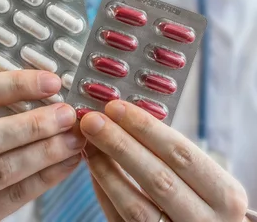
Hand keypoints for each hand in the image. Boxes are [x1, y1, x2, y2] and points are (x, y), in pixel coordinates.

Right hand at [0, 71, 83, 221]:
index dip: (15, 84)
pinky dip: (46, 177)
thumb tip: (42, 84)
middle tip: (67, 112)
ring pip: (4, 170)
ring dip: (46, 151)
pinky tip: (68, 162)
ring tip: (74, 137)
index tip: (50, 81)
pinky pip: (15, 197)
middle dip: (34, 123)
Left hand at [80, 100, 247, 221]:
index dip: (146, 129)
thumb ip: (173, 154)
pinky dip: (105, 193)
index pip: (181, 155)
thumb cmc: (205, 200)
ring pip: (136, 207)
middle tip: (92, 120)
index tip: (116, 107)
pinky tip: (94, 168)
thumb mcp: (205, 178)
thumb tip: (126, 116)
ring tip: (89, 143)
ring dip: (107, 170)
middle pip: (157, 179)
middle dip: (120, 144)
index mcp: (225, 196)